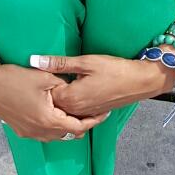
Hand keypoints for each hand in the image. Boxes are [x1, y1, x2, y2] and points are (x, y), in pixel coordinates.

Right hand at [0, 55, 110, 140]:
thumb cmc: (15, 79)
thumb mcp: (45, 78)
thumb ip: (65, 87)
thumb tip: (76, 90)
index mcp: (49, 120)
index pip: (79, 127)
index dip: (93, 121)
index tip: (102, 113)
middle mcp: (40, 132)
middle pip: (70, 134)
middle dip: (82, 124)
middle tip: (91, 112)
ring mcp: (29, 133)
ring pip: (57, 136)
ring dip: (67, 126)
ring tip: (75, 112)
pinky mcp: (21, 130)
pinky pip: (44, 134)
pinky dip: (54, 127)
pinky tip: (56, 114)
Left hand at [30, 52, 174, 117]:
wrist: (140, 82)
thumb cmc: (114, 69)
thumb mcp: (85, 62)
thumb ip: (59, 63)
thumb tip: (34, 60)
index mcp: (70, 98)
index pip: (46, 93)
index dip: (43, 81)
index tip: (44, 71)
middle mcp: (75, 110)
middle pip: (53, 103)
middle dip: (49, 92)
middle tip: (51, 76)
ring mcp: (85, 113)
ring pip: (64, 108)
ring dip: (61, 97)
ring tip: (63, 83)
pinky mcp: (93, 113)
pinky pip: (76, 111)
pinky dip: (72, 103)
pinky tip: (75, 91)